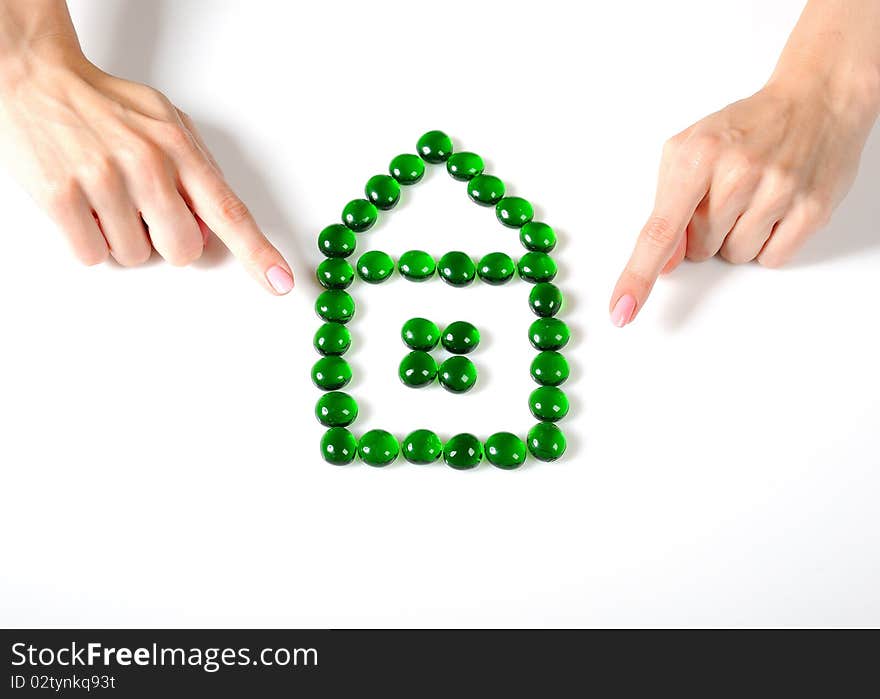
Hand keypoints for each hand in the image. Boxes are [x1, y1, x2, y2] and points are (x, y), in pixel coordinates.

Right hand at [0, 41, 293, 293]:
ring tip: (103, 195)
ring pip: (133, 256)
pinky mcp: (61, 196)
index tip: (280, 281)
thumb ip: (196, 173)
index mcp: (178, 148)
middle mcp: (146, 163)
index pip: (229, 211)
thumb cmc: (106, 106)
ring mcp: (103, 180)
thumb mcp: (166, 123)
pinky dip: (87, 239)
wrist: (35, 77)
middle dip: (165, 241)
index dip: (257, 252)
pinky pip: (92, 254)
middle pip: (181, 250)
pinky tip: (81, 205)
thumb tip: (212, 227)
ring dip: (120, 237)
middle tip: (140, 208)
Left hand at [610, 76, 877, 327]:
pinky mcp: (813, 208)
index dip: (638, 276)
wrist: (816, 99)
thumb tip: (662, 264)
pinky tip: (777, 207)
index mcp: (698, 157)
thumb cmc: (742, 129)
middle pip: (699, 250)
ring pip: (735, 256)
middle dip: (707, 231)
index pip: (661, 231)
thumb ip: (666, 208)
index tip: (622, 310)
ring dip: (738, 236)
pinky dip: (769, 242)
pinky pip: (772, 258)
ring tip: (755, 195)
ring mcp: (779, 190)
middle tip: (729, 193)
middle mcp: (738, 172)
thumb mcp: (687, 152)